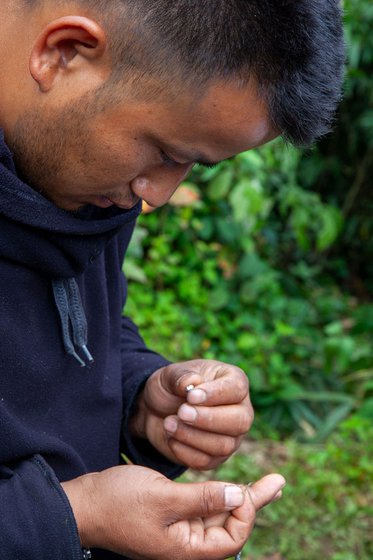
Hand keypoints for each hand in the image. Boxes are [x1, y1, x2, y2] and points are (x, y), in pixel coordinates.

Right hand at [62, 465, 284, 558]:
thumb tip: (239, 496)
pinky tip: (233, 486)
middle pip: (231, 526)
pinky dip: (220, 494)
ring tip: (269, 483)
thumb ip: (204, 499)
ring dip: (241, 496)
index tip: (246, 486)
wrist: (86, 502)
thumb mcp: (165, 498)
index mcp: (185, 549)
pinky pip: (204, 507)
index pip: (232, 538)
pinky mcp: (173, 515)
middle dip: (255, 502)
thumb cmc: (120, 502)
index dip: (246, 513)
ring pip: (219, 514)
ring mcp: (179, 530)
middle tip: (278, 481)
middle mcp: (186, 544)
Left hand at [130, 359, 252, 468]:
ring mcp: (231, 437)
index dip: (216, 394)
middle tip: (181, 412)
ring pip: (224, 445)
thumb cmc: (171, 387)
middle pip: (240, 421)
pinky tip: (170, 437)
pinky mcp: (216, 458)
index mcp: (234, 381)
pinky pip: (207, 461)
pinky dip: (185, 451)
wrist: (155, 411)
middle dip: (208, 419)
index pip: (236, 388)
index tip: (191, 397)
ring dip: (193, 436)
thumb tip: (192, 382)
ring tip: (168, 423)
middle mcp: (240, 410)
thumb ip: (181, 376)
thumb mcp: (170, 374)